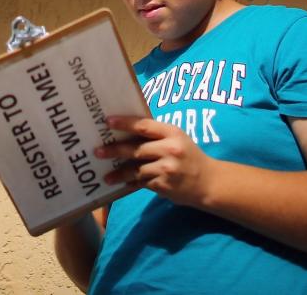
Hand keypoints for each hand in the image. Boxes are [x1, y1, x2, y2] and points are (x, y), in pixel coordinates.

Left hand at [95, 116, 212, 207]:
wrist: (209, 182)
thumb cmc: (188, 156)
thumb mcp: (178, 139)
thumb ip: (156, 135)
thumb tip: (126, 130)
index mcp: (172, 133)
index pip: (144, 125)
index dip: (124, 123)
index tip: (107, 121)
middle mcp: (170, 150)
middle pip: (135, 149)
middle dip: (114, 150)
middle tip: (97, 151)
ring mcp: (167, 169)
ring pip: (135, 170)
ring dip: (118, 173)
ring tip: (105, 176)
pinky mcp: (164, 186)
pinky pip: (141, 183)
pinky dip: (130, 184)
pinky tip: (121, 185)